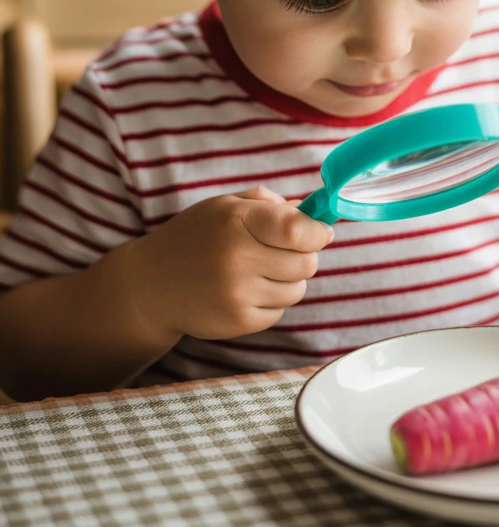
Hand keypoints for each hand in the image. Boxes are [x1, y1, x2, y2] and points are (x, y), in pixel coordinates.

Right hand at [122, 186, 333, 341]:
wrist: (152, 284)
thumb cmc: (198, 237)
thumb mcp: (227, 205)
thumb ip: (272, 205)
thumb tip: (316, 221)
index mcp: (237, 220)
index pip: (298, 231)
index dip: (317, 232)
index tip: (319, 231)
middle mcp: (237, 259)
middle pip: (306, 262)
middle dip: (302, 255)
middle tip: (279, 250)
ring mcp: (237, 294)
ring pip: (297, 289)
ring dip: (287, 279)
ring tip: (257, 269)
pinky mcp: (238, 322)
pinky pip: (280, 310)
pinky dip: (271, 300)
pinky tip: (245, 290)